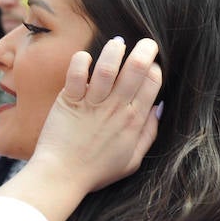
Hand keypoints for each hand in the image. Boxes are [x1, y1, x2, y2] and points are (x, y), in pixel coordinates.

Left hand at [0, 37, 160, 220]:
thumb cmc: (96, 171)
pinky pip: (76, 74)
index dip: (154, 68)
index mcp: (133, 121)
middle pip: (136, 69)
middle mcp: (115, 109)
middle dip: (145, 50)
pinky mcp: (69, 101)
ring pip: (107, 67)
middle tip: (145, 42)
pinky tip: (85, 56)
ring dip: (114, 50)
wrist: (61, 177)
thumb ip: (148, 134)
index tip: (150, 64)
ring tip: (117, 43)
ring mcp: (92, 104)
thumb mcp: (132, 160)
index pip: (152, 83)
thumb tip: (157, 109)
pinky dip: (80, 61)